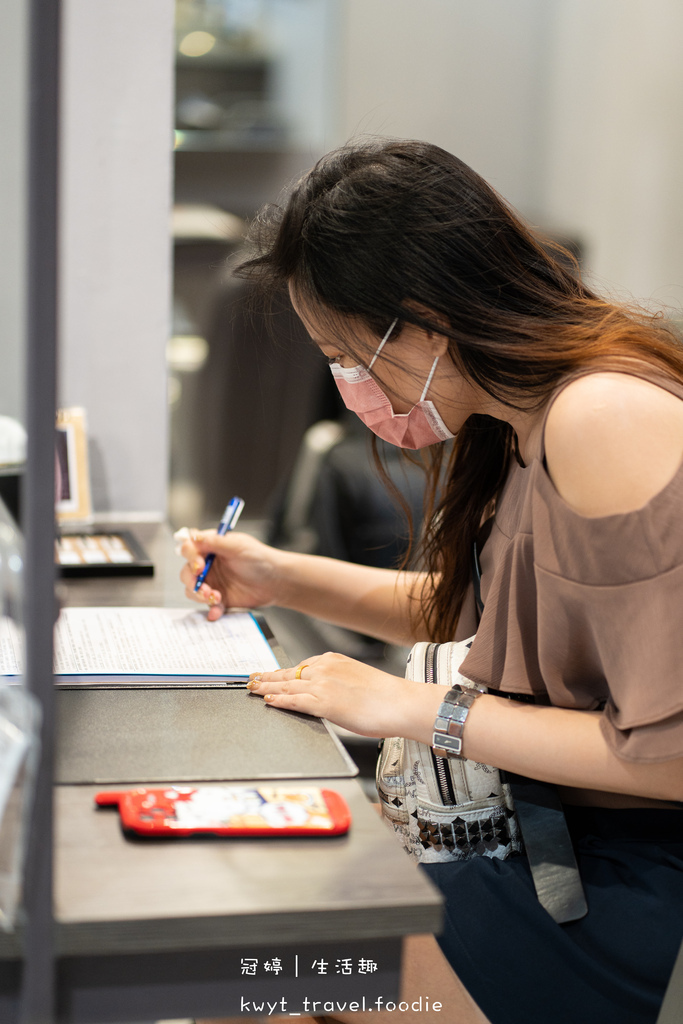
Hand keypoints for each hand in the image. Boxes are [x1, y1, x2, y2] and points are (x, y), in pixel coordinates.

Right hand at [177, 528, 284, 620]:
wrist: (276, 582)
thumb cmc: (260, 559)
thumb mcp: (239, 546)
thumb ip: (216, 541)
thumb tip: (194, 536)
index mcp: (211, 547)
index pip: (189, 548)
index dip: (190, 557)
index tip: (199, 566)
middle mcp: (208, 564)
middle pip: (187, 572)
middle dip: (192, 581)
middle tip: (205, 586)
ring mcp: (212, 582)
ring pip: (192, 590)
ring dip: (200, 595)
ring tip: (216, 597)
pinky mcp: (219, 598)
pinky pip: (207, 606)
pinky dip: (211, 609)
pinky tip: (218, 610)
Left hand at [246, 652, 442, 739]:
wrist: (400, 702)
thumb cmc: (387, 696)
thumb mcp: (358, 680)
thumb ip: (339, 683)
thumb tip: (330, 695)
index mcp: (334, 660)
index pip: (301, 666)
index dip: (283, 672)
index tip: (271, 673)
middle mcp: (325, 668)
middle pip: (288, 673)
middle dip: (267, 677)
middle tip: (251, 679)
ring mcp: (323, 685)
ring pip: (286, 686)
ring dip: (266, 688)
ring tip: (253, 690)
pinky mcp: (324, 702)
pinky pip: (294, 701)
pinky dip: (279, 701)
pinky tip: (269, 701)